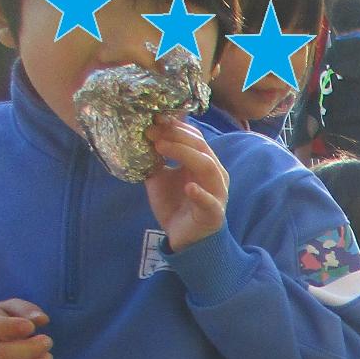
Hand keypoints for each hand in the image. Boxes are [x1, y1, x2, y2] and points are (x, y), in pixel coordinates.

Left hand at [144, 116, 228, 250]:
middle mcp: (215, 174)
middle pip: (201, 147)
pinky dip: (200, 193)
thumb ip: (155, 158)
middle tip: (152, 132)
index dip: (175, 126)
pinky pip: (210, 202)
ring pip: (207, 166)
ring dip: (184, 154)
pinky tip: (188, 187)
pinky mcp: (214, 213)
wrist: (183, 238)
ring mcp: (217, 193)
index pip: (195, 137)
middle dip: (176, 135)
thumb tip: (142, 135)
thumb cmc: (175, 205)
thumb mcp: (160, 176)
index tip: (153, 120)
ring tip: (160, 148)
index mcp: (204, 162)